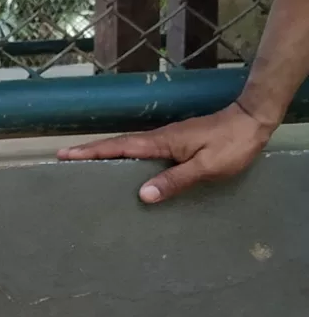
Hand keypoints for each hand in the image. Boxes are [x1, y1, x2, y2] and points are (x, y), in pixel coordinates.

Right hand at [57, 101, 273, 203]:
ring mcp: (166, 140)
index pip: (120, 148)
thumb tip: (143, 195)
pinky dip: (124, 156)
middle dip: (90, 151)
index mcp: (161, 143)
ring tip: (84, 164)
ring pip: (128, 148)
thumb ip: (175, 180)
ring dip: (105, 154)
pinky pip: (141, 152)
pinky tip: (123, 168)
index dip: (92, 152)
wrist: (253, 122)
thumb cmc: (232, 145)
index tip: (65, 154)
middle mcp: (159, 139)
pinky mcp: (175, 143)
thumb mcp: (206, 167)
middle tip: (64, 158)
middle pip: (118, 146)